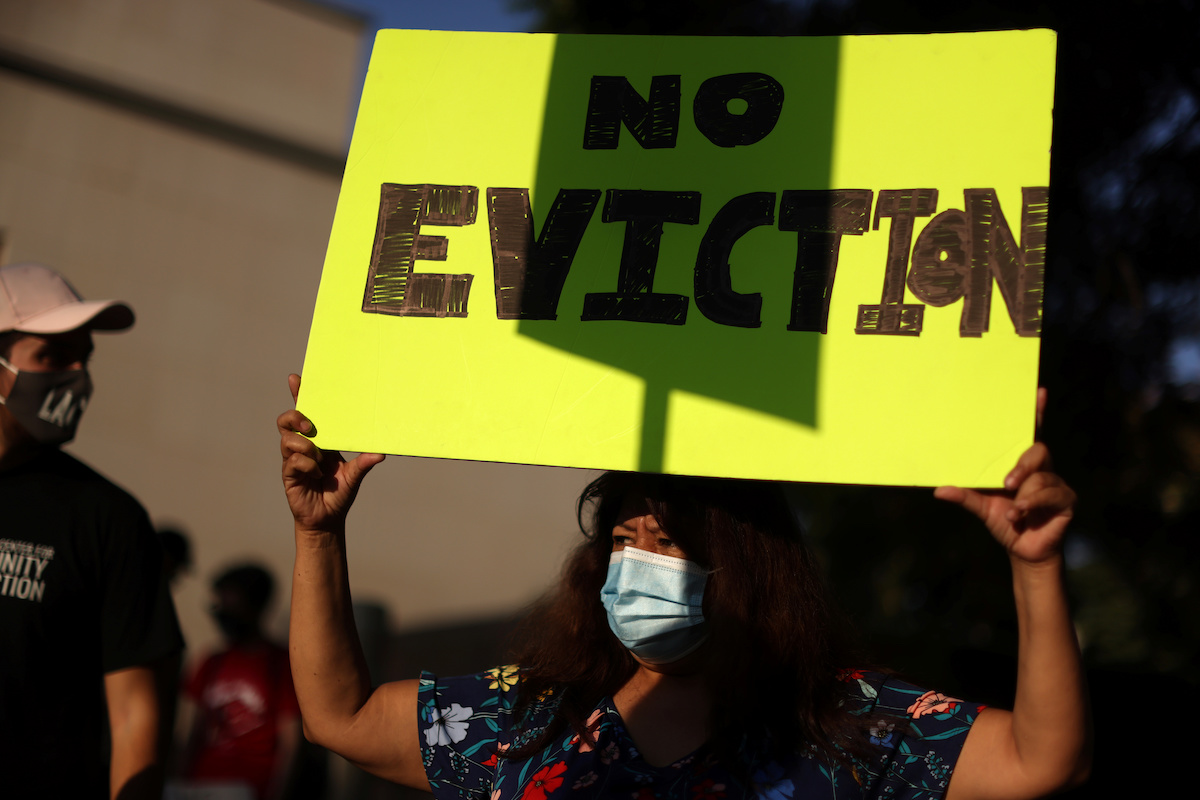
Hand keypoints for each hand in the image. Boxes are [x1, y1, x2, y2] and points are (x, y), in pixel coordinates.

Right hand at [278, 374, 383, 532]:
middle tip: (311, 426)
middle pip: (287, 421)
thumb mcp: (355, 475)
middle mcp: (304, 446)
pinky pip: (293, 461)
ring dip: (306, 446)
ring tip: (319, 460)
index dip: (299, 395)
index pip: (306, 413)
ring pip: (287, 440)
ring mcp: (294, 459)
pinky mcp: (289, 474)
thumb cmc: (339, 493)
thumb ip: (364, 463)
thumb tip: (381, 453)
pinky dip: (306, 465)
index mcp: (320, 440)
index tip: (295, 379)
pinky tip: (317, 475)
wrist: (327, 519)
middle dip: (296, 417)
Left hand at [933, 389, 1074, 565]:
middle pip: (1037, 451)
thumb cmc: (1005, 521)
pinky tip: (1021, 514)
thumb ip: (965, 496)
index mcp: (1021, 464)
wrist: (1023, 550)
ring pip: (1043, 475)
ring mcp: (1055, 482)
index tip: (1038, 392)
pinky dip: (1033, 503)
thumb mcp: (982, 506)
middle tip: (1007, 482)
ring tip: (1013, 509)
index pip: (1030, 434)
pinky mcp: (1066, 499)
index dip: (1035, 413)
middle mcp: (1041, 468)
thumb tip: (939, 490)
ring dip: (1025, 493)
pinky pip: (1052, 493)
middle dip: (1022, 465)